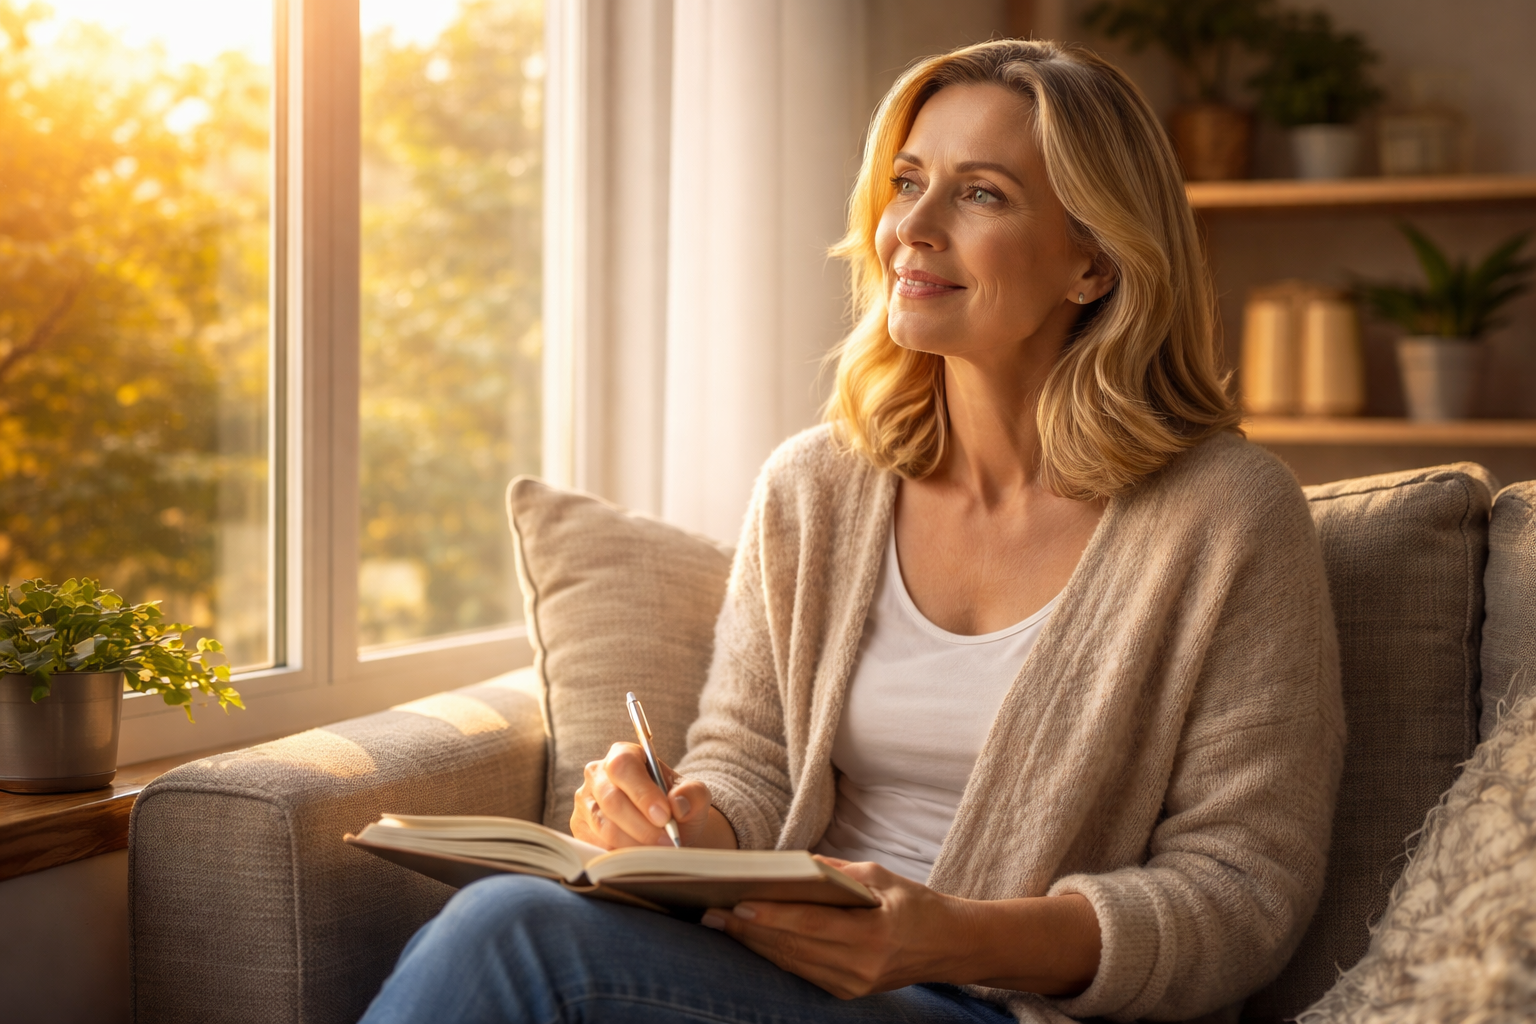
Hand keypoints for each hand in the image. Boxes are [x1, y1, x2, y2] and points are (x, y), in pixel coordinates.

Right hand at [571, 742, 717, 848]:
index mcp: (624, 755)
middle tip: (668, 840)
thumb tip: (677, 804)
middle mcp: (597, 775)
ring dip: (634, 843)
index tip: (665, 816)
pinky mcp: (580, 829)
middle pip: (611, 799)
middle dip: (642, 825)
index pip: (624, 767)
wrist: (664, 828)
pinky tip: (641, 858)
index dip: (642, 793)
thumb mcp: (693, 795)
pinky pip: (596, 846)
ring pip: (603, 827)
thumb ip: (692, 794)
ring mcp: (585, 803)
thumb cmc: (676, 805)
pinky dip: (621, 856)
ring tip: (659, 851)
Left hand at [699, 858, 963, 998]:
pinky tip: (750, 938)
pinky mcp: (847, 993)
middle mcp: (861, 967)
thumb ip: (834, 872)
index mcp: (874, 935)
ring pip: (791, 963)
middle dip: (749, 931)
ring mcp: (853, 986)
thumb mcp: (879, 876)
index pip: (812, 926)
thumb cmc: (914, 903)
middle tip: (709, 913)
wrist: (948, 946)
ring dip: (753, 944)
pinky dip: (774, 953)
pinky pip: (801, 972)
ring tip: (719, 924)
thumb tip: (788, 865)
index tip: (737, 905)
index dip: (772, 917)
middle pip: (793, 948)